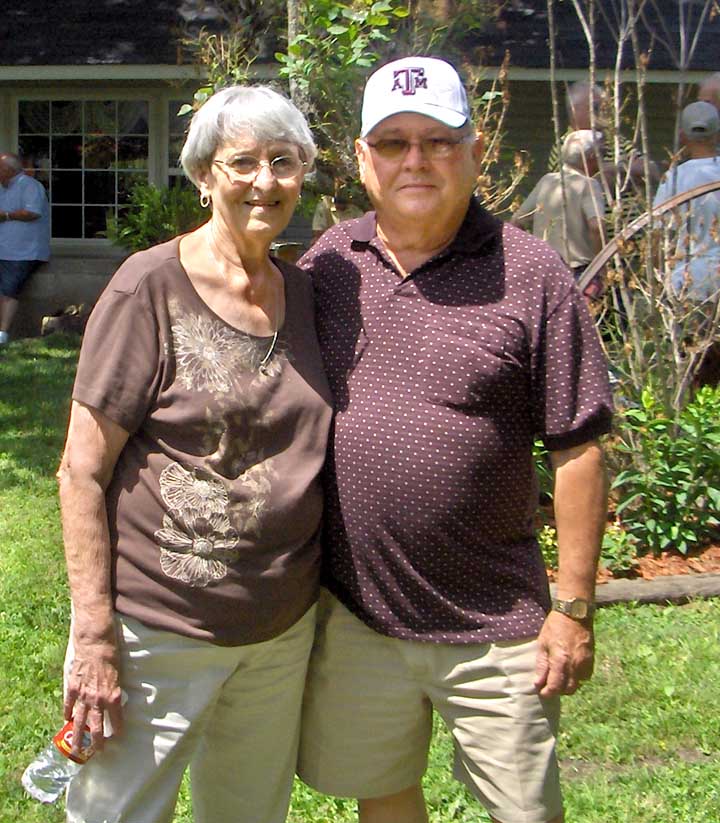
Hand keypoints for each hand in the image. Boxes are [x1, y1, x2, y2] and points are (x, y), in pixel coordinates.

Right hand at [64, 640, 123, 754]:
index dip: (117, 729)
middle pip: (97, 726)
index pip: (117, 718)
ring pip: (80, 721)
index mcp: (113, 695)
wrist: (95, 643)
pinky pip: (68, 705)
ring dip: (78, 736)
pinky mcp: (72, 688)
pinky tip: (66, 721)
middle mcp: (98, 699)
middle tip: (97, 751)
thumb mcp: (119, 674)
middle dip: (97, 741)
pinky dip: (67, 713)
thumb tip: (115, 700)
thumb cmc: (111, 655)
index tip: (117, 737)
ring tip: (76, 749)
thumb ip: (115, 689)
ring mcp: (83, 695)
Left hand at [533, 610, 594, 697]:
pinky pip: (585, 677)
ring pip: (577, 685)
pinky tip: (569, 671)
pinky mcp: (591, 660)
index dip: (547, 693)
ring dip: (567, 686)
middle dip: (557, 691)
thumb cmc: (555, 627)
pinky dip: (577, 679)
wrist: (575, 614)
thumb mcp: (543, 644)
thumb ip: (541, 666)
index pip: (555, 687)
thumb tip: (538, 683)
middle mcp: (575, 665)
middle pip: (568, 690)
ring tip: (558, 678)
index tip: (541, 692)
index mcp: (560, 661)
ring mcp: (585, 664)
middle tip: (549, 685)